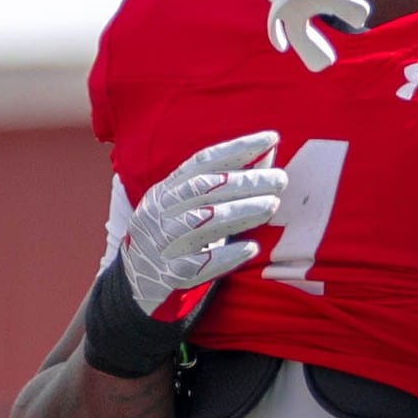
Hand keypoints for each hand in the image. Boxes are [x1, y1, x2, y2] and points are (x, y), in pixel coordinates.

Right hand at [110, 133, 289, 318]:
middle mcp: (162, 211)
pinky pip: (200, 263)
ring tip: (272, 206)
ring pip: (203, 222)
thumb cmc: (175, 234)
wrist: (137, 278)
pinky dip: (226, 256)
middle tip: (280, 179)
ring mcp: (164, 242)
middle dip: (245, 181)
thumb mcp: (188, 204)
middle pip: (205, 189)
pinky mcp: (171, 273)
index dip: (237, 148)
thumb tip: (268, 153)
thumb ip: (225, 182)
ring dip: (240, 211)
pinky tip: (251, 248)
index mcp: (166, 189)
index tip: (271, 139)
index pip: (203, 161)